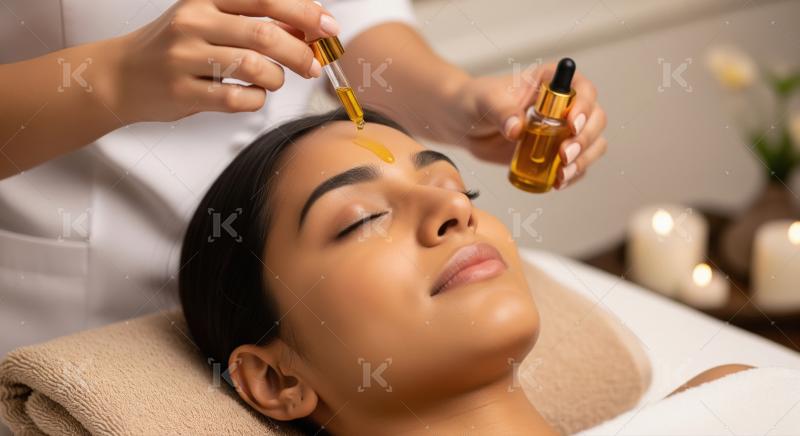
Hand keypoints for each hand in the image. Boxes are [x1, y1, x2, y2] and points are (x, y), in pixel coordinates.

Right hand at [102, 0, 339, 122]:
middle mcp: (193, 23)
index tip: (329, 27)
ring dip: (277, 79)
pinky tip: (252, 96)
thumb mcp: (208, 21)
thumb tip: (307, 26)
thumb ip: (253, 22)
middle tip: (313, 66)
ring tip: (273, 81)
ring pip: (254, 68)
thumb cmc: (173, 48)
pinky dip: (256, 100)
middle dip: (300, 53)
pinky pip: (237, 99)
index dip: (304, 12)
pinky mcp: (182, 92)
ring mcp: (184, 58)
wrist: (119, 76)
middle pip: (264, 35)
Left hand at [448, 62, 606, 189]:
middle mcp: (564, 104)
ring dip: (584, 160)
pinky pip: (577, 163)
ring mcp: (562, 129)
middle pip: (595, 118)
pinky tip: (558, 183)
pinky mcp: (555, 151)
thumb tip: (517, 130)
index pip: (582, 88)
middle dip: (585, 139)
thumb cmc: (475, 102)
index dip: (584, 106)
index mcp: (551, 82)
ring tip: (562, 174)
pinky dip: (573, 174)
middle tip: (563, 156)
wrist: (464, 124)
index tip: (571, 124)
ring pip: (592, 143)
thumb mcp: (486, 102)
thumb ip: (501, 111)